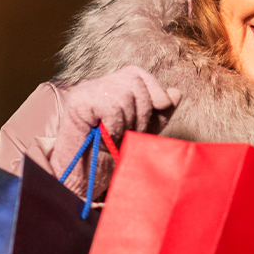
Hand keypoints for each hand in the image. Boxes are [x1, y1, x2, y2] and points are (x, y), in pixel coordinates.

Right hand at [52, 66, 181, 172]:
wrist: (84, 179)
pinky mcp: (78, 101)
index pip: (138, 74)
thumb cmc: (112, 155)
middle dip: (143, 111)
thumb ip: (160, 113)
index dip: (154, 90)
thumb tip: (175, 93)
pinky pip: (111, 106)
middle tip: (131, 133)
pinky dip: (116, 126)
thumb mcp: (143, 131)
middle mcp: (97, 84)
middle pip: (134, 81)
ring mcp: (85, 91)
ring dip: (128, 121)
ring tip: (117, 137)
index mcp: (112, 88)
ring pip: (124, 94)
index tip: (158, 111)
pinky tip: (107, 136)